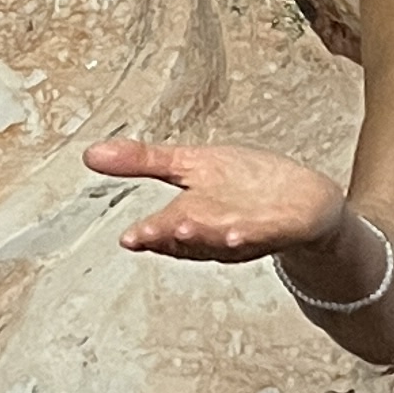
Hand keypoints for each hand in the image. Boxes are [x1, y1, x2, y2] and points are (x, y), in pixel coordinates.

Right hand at [86, 137, 349, 264]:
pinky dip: (251, 233)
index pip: (164, 229)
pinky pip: (265, 233)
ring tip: (187, 227)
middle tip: (148, 233)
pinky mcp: (282, 227)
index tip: (129, 238)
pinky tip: (239, 231)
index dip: (148, 234)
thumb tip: (90, 153)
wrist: (303, 198)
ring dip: (205, 236)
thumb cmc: (245, 183)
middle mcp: (216, 230)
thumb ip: (143, 160)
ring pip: (222, 239)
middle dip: (170, 236)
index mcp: (191, 215)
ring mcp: (249, 231)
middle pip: (190, 236)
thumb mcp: (189, 163)